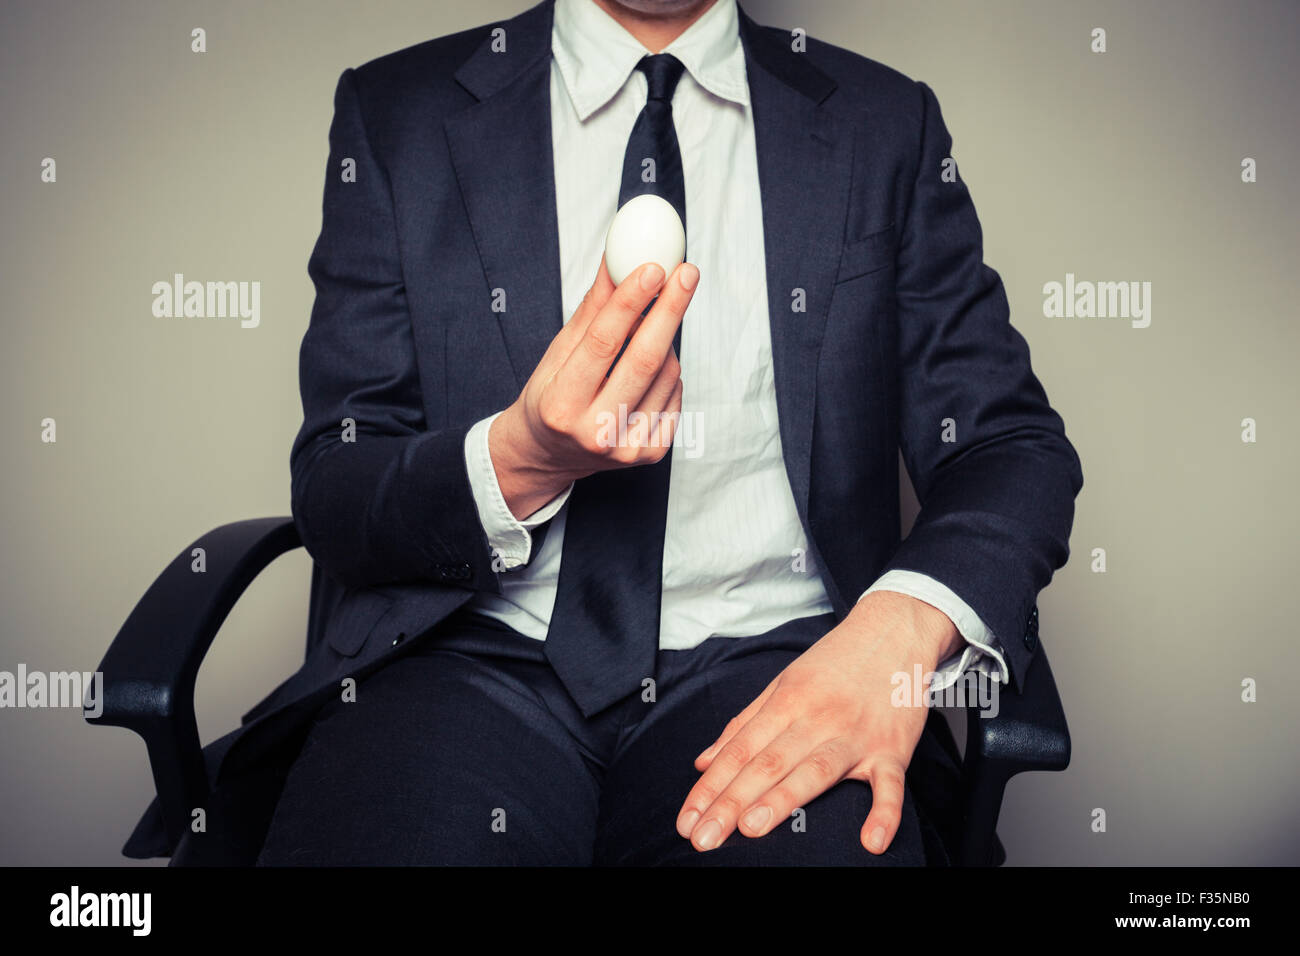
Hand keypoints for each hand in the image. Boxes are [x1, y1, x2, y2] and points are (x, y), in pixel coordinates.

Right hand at [490, 256, 698, 517]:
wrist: (550, 455)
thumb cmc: (552, 398)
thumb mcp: (558, 354)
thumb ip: (592, 310)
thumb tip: (617, 260)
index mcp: (561, 405)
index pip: (603, 343)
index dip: (631, 302)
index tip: (653, 267)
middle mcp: (595, 431)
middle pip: (645, 360)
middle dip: (670, 310)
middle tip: (686, 273)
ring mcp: (626, 447)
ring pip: (667, 373)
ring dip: (665, 341)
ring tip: (646, 336)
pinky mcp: (651, 454)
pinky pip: (675, 394)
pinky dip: (668, 372)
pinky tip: (646, 374)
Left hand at [676, 590, 964, 853]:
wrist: (896, 631)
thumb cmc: (836, 662)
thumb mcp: (784, 682)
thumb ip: (744, 724)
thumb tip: (703, 761)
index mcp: (787, 702)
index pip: (739, 749)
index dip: (710, 786)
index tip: (687, 819)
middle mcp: (817, 719)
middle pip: (768, 764)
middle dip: (731, 802)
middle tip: (702, 838)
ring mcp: (856, 736)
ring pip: (815, 771)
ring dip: (783, 800)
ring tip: (751, 830)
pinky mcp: (893, 749)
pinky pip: (890, 784)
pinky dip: (885, 813)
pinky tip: (872, 842)